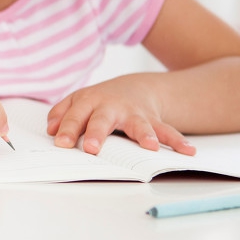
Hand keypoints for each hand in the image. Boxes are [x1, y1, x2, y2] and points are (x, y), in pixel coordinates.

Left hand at [47, 75, 194, 155]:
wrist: (133, 88)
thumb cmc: (99, 101)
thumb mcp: (77, 102)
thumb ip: (61, 114)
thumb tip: (51, 130)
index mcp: (89, 102)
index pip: (76, 116)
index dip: (68, 129)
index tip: (61, 144)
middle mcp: (112, 106)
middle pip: (102, 119)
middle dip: (97, 133)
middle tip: (92, 148)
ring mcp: (134, 113)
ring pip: (140, 124)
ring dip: (144, 135)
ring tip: (149, 146)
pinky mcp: (153, 121)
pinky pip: (167, 131)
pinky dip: (178, 141)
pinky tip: (189, 152)